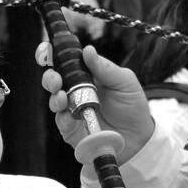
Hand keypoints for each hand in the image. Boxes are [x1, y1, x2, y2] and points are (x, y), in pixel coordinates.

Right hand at [38, 42, 154, 163]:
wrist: (139, 136)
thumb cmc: (132, 106)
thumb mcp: (124, 82)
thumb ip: (105, 68)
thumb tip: (88, 50)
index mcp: (87, 75)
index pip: (65, 63)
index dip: (54, 56)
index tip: (48, 51)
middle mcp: (76, 92)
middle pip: (53, 81)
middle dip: (50, 78)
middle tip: (56, 79)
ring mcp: (72, 111)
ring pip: (54, 101)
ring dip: (55, 97)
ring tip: (62, 96)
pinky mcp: (72, 130)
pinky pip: (62, 122)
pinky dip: (64, 117)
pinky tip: (71, 115)